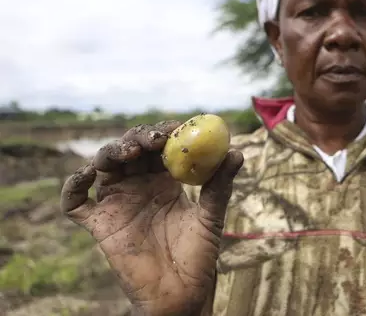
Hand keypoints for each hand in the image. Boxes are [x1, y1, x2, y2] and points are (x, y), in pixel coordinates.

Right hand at [60, 121, 243, 315]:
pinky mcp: (100, 224)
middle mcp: (138, 186)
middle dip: (139, 138)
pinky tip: (88, 174)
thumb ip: (220, 186)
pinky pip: (75, 202)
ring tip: (131, 152)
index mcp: (165, 181)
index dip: (164, 134)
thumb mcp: (212, 217)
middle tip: (154, 140)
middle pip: (130, 149)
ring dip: (112, 152)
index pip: (159, 147)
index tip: (175, 128)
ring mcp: (117, 203)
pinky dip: (73, 185)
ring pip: (104, 165)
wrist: (180, 292)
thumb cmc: (198, 255)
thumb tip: (236, 153)